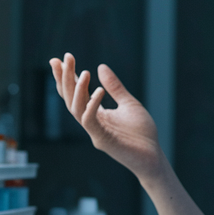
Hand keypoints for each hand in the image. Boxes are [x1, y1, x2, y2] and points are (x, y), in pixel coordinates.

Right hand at [49, 53, 165, 181]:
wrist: (153, 157)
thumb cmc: (141, 134)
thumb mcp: (129, 104)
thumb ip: (115, 87)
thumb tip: (101, 66)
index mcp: (95, 113)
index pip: (75, 93)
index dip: (67, 77)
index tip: (60, 58)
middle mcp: (91, 122)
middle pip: (70, 98)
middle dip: (66, 78)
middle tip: (66, 57)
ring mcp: (94, 132)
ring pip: (76, 109)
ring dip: (77, 90)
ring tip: (84, 72)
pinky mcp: (102, 140)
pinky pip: (90, 121)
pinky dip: (92, 105)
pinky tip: (99, 90)